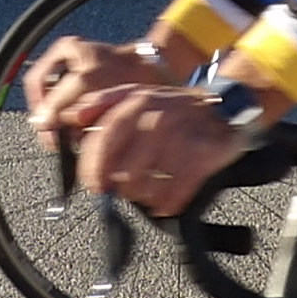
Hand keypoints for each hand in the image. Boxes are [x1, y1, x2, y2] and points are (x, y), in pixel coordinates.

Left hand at [21, 43, 240, 215]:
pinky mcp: (202, 158)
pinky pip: (174, 195)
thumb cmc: (173, 107)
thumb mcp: (136, 93)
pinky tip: (168, 199)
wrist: (224, 106)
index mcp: (136, 103)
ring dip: (145, 196)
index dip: (92, 168)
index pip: (102, 140)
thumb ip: (101, 103)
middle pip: (124, 172)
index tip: (94, 185)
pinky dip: (167, 203)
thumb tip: (71, 117)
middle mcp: (157, 119)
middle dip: (120, 188)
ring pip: (147, 187)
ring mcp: (181, 139)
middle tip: (125, 191)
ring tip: (150, 189)